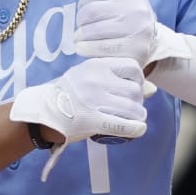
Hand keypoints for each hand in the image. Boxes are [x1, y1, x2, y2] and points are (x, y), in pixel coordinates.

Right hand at [10, 54, 148, 147]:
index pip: (132, 67)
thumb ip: (118, 80)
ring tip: (132, 119)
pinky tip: (137, 129)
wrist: (42, 111)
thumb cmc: (69, 94)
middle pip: (135, 90)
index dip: (138, 79)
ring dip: (138, 116)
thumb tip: (152, 88)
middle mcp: (96, 80)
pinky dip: (136, 129)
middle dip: (138, 101)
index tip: (132, 88)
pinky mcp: (92, 120)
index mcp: (95, 65)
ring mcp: (93, 100)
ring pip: (133, 109)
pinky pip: (124, 125)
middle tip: (131, 108)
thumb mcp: (91, 78)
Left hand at [63, 0, 156, 65]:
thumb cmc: (124, 17)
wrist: (150, 43)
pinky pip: (101, 47)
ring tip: (80, 39)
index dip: (82, 2)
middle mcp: (136, 8)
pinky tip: (83, 48)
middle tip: (80, 28)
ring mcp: (137, 29)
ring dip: (80, 36)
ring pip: (93, 30)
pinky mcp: (136, 49)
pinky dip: (86, 48)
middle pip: (91, 11)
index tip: (83, 11)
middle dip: (80, 21)